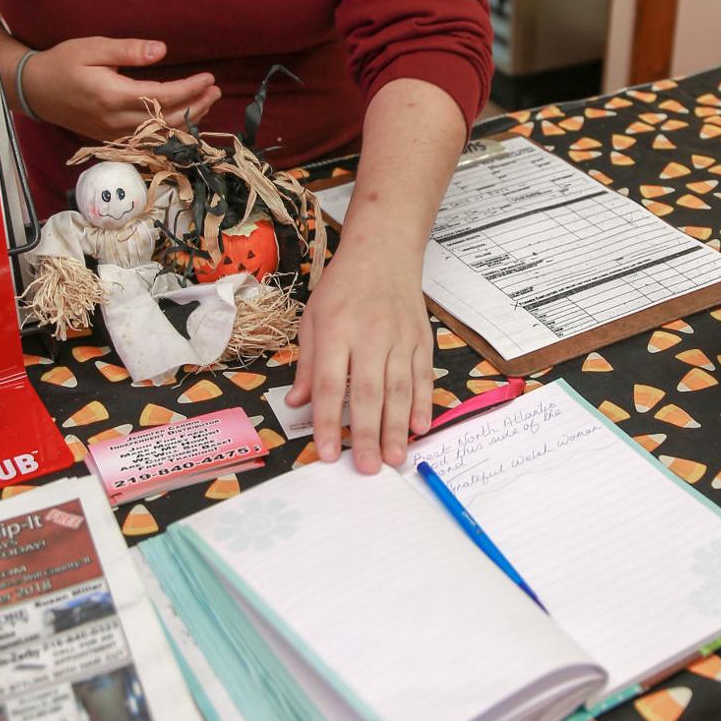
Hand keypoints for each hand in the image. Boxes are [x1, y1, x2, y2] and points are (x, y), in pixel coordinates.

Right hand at [19, 36, 219, 138]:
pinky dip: (169, 129)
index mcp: (112, 96)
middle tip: (216, 90)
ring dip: (186, 119)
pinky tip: (183, 118)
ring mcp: (113, 133)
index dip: (189, 89)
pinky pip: (148, 139)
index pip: (162, 97)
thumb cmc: (62, 63)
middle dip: (196, 106)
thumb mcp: (93, 48)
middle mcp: (115, 120)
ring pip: (159, 133)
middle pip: (166, 120)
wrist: (34, 90)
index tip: (208, 78)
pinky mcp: (111, 137)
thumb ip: (129, 51)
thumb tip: (162, 51)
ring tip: (207, 102)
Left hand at [286, 242, 433, 474]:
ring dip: (397, 427)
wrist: (384, 251)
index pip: (331, 384)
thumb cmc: (343, 286)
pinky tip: (420, 427)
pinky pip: (423, 376)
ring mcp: (399, 337)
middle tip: (367, 468)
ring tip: (394, 458)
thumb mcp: (313, 318)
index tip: (326, 454)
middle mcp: (370, 335)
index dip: (328, 421)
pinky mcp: (421, 339)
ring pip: (400, 389)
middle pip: (369, 392)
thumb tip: (297, 403)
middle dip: (368, 434)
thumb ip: (309, 364)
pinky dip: (423, 403)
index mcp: (336, 330)